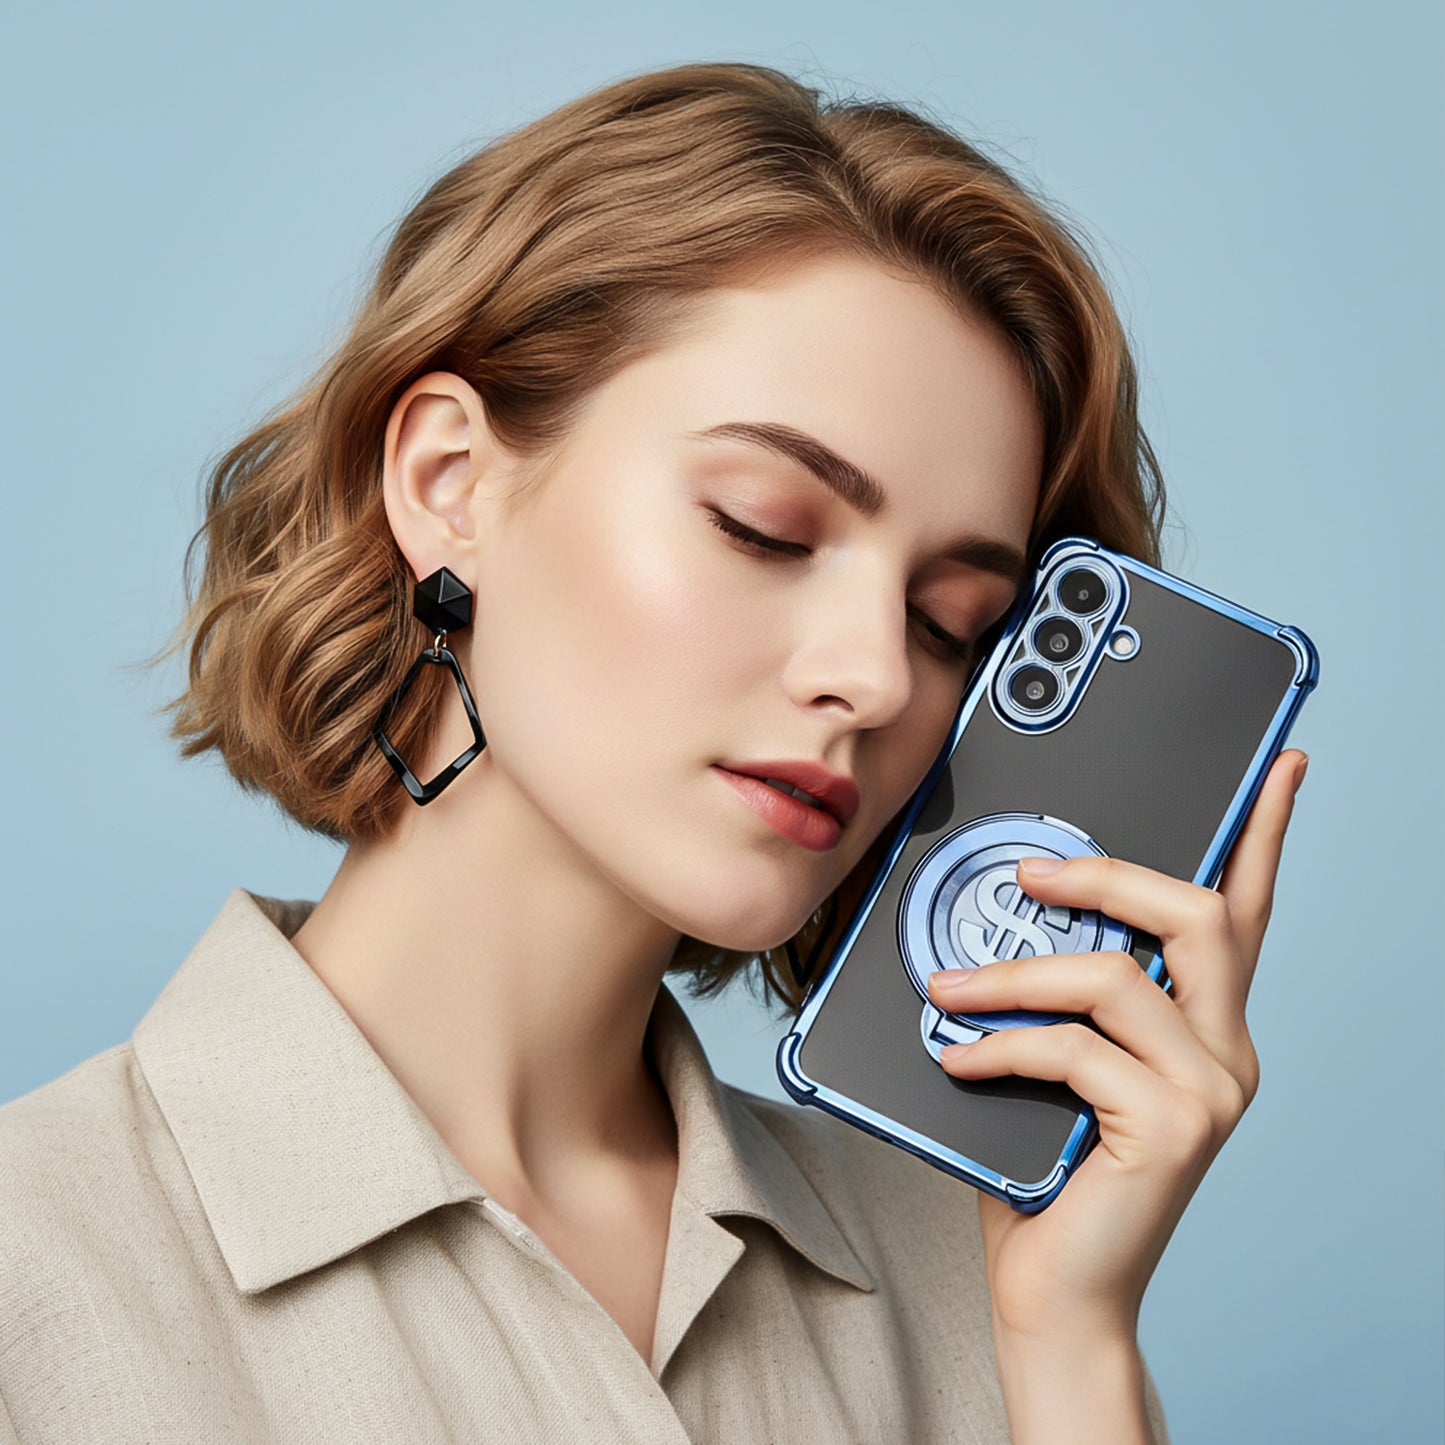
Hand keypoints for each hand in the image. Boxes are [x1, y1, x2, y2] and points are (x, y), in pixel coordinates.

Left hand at [926, 748, 1308, 1343]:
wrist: (1056, 1294)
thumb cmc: (1045, 1170)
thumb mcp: (1055, 1063)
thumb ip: (1057, 997)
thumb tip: (1000, 917)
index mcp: (1205, 1026)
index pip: (1243, 912)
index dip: (1262, 834)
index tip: (1279, 768)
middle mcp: (1227, 1052)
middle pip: (1195, 917)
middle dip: (1107, 876)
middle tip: (1029, 875)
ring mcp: (1209, 1092)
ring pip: (1115, 978)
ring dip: (1014, 976)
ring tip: (945, 990)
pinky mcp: (1170, 1128)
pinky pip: (1074, 1050)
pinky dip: (1002, 1045)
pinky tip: (959, 1059)